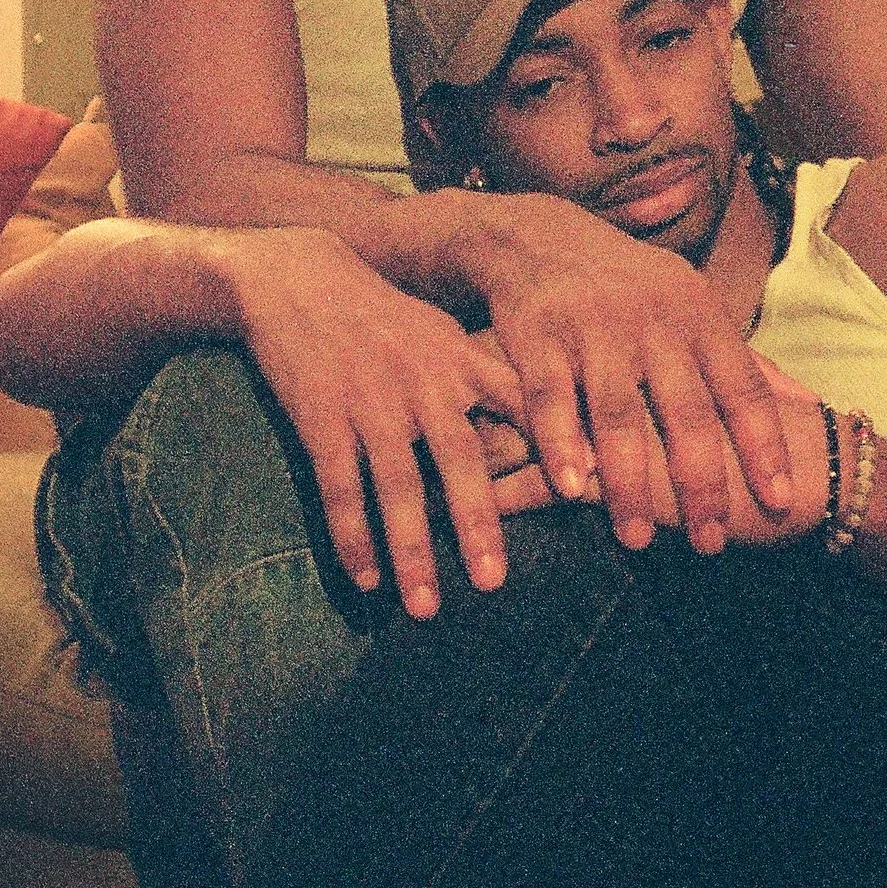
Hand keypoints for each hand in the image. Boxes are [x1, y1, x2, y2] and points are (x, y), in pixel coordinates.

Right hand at [226, 231, 529, 619]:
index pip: (521, 407)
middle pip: (460, 462)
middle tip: (494, 582)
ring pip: (397, 487)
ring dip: (411, 551)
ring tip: (425, 607)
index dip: (555, 446)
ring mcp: (371, 401)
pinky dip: (352, 536)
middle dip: (478, 524)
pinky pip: (340, 487)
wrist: (300, 279)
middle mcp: (424, 383)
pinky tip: (365, 578)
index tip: (587, 490)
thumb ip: (491, 381)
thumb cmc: (384, 316)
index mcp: (462, 362)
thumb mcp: (447, 336)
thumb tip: (550, 425)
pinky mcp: (321, 417)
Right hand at [459, 193, 795, 553]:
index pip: (742, 388)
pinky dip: (561, 444)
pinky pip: (551, 399)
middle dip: (701, 482)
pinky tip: (574, 488)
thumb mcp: (694, 307)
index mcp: (699, 316)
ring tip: (638, 538)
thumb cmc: (631, 289)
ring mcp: (594, 328)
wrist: (538, 239)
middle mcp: (653, 320)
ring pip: (618, 416)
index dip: (763, 444)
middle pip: (685, 412)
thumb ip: (746, 360)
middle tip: (710, 542)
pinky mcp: (538, 337)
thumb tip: (810, 402)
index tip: (780, 499)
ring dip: (629, 483)